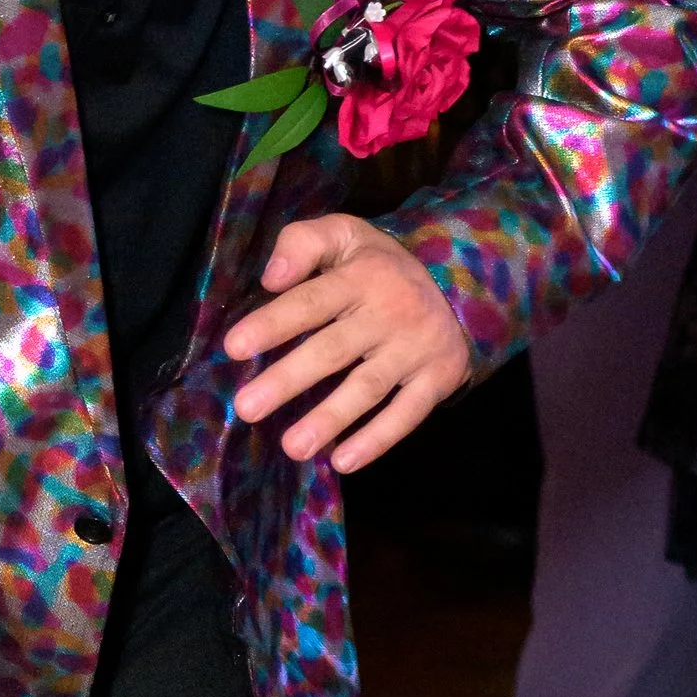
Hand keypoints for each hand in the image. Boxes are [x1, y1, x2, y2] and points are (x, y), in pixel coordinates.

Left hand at [223, 213, 473, 471]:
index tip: (234, 347)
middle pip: (332, 350)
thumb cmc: (380, 266)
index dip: (273, 323)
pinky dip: (377, 440)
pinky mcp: (437, 378)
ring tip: (292, 447)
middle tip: (247, 408)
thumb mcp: (345, 235)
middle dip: (289, 379)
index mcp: (360, 276)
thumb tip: (271, 277)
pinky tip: (343, 461)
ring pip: (367, 388)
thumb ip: (303, 244)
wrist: (462, 282)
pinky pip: (408, 414)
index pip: (310, 302)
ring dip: (330, 419)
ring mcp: (414, 349)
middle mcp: (388, 313)